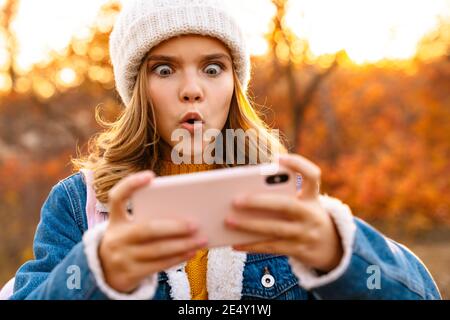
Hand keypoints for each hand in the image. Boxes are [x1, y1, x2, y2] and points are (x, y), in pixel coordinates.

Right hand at [99, 171, 207, 292]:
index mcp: (115, 220)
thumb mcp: (128, 228)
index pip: (117, 197)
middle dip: (174, 227)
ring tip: (201, 239)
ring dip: (183, 244)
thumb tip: (184, 211)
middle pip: (147, 229)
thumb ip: (147, 218)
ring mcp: (122, 257)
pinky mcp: (130, 274)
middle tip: (195, 223)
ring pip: (158, 249)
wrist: (107, 274)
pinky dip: (178, 257)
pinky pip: (159, 265)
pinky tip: (192, 252)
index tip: (150, 175)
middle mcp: (116, 237)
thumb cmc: (129, 242)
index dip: (131, 184)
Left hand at [225, 154, 342, 272]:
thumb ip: (283, 195)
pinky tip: (235, 243)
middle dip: (258, 202)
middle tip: (235, 200)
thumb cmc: (305, 217)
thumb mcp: (304, 203)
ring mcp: (306, 233)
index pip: (313, 175)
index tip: (277, 158)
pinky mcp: (299, 250)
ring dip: (249, 226)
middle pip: (285, 205)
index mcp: (312, 196)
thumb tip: (244, 193)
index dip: (298, 164)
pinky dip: (252, 245)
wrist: (332, 247)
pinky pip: (271, 247)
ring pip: (275, 229)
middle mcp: (311, 213)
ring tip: (228, 221)